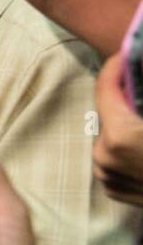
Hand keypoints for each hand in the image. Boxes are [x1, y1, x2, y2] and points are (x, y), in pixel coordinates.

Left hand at [93, 52, 142, 206]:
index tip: (126, 53)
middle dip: (127, 95)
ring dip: (129, 121)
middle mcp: (105, 157)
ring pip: (113, 135)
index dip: (117, 66)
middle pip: (110, 112)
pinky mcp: (116, 190)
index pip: (106, 88)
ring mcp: (109, 177)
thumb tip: (140, 65)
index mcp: (120, 136)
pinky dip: (130, 145)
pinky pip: (118, 157)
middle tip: (141, 80)